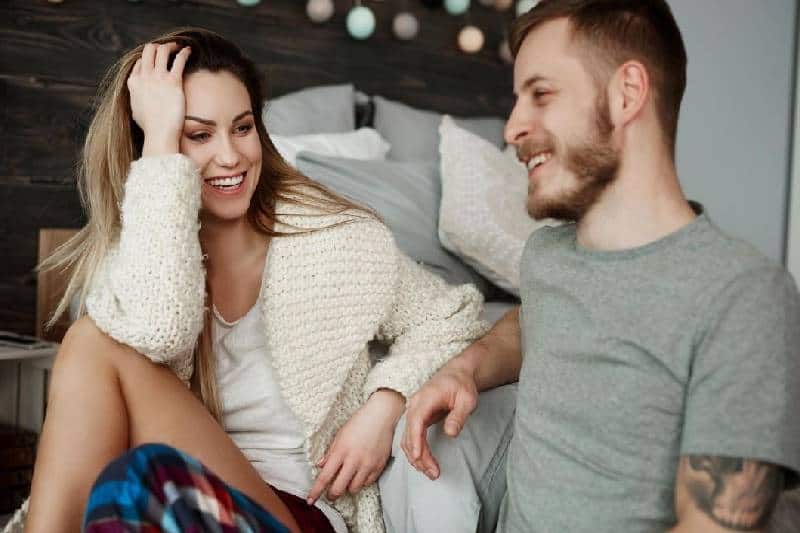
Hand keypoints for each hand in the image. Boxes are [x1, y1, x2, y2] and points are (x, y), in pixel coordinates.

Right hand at [127, 42, 191, 155]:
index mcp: (134, 83)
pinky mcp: (173, 82)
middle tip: (169, 48)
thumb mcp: (136, 111)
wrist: (159, 134)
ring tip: (179, 47)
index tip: (159, 60)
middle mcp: (144, 77)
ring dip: (171, 46)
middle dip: (158, 46)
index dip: (149, 58)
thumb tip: (138, 101)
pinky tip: (189, 51)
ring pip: (162, 50)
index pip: (140, 62)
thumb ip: (136, 100)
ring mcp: (158, 78)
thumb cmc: (150, 127)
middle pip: (149, 51)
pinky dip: (184, 52)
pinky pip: (179, 60)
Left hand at [307, 389, 403, 503]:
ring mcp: (367, 464)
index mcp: (341, 451)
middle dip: (332, 494)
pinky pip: (368, 482)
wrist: (381, 415)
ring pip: (354, 488)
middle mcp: (354, 460)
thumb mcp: (340, 435)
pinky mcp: (379, 466)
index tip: (310, 500)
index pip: (325, 477)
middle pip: (339, 488)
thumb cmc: (359, 423)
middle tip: (331, 494)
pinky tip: (360, 473)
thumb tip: (320, 466)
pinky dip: (362, 481)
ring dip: (348, 487)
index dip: (316, 491)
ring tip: (347, 479)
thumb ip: (330, 452)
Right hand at [401, 358, 478, 479]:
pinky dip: (416, 451)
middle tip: (434, 473)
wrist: (456, 374)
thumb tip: (450, 433)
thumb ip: (458, 416)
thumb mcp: (467, 399)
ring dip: (417, 457)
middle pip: (410, 434)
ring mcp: (414, 411)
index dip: (415, 440)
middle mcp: (415, 405)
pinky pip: (411, 437)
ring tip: (432, 472)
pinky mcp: (416, 418)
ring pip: (408, 438)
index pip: (416, 421)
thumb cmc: (462, 385)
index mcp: (426, 398)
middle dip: (419, 456)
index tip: (419, 457)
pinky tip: (424, 462)